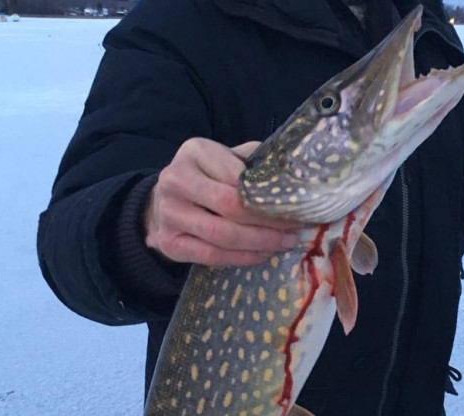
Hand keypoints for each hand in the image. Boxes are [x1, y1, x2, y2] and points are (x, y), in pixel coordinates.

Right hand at [144, 138, 301, 266]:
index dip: (269, 194)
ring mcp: (168, 213)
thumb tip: (296, 176)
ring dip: (260, 243)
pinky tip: (263, 254)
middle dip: (268, 221)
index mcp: (195, 151)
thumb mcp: (228, 157)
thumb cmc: (209, 175)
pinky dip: (243, 258)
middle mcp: (175, 180)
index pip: (237, 176)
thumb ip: (255, 161)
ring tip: (285, 243)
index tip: (297, 205)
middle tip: (295, 229)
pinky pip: (212, 256)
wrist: (166, 199)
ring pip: (222, 235)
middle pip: (230, 207)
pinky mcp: (168, 243)